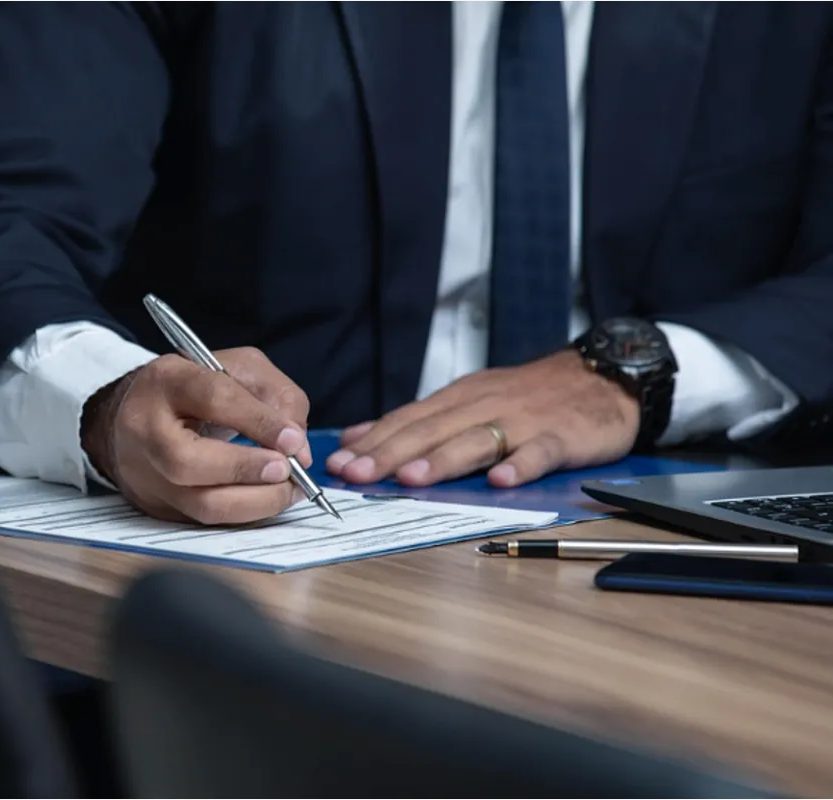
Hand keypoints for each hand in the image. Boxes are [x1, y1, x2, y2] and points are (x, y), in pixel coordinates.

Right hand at [82, 347, 312, 524]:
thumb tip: (298, 450)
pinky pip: (205, 520)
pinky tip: (267, 500)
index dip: (258, 421)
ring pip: (198, 503)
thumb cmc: (198, 389)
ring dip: (254, 502)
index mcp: (166, 382)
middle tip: (286, 471)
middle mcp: (145, 429)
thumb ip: (278, 397)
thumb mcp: (240, 369)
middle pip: (187, 461)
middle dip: (246, 470)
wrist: (139, 414)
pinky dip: (244, 514)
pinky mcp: (156, 505)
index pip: (212, 398)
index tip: (294, 440)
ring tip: (287, 490)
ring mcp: (145, 473)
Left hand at [326, 350, 639, 487]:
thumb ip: (417, 421)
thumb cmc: (528, 396)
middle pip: (431, 431)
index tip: (339, 463)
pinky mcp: (560, 435)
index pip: (407, 420)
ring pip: (476, 440)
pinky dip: (521, 465)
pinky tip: (502, 481)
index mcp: (458, 399)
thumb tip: (358, 437)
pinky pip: (539, 451)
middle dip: (391, 453)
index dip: (373, 442)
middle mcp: (483, 406)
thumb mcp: (467, 399)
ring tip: (412, 477)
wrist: (602, 376)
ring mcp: (522, 420)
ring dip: (443, 459)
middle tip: (358, 474)